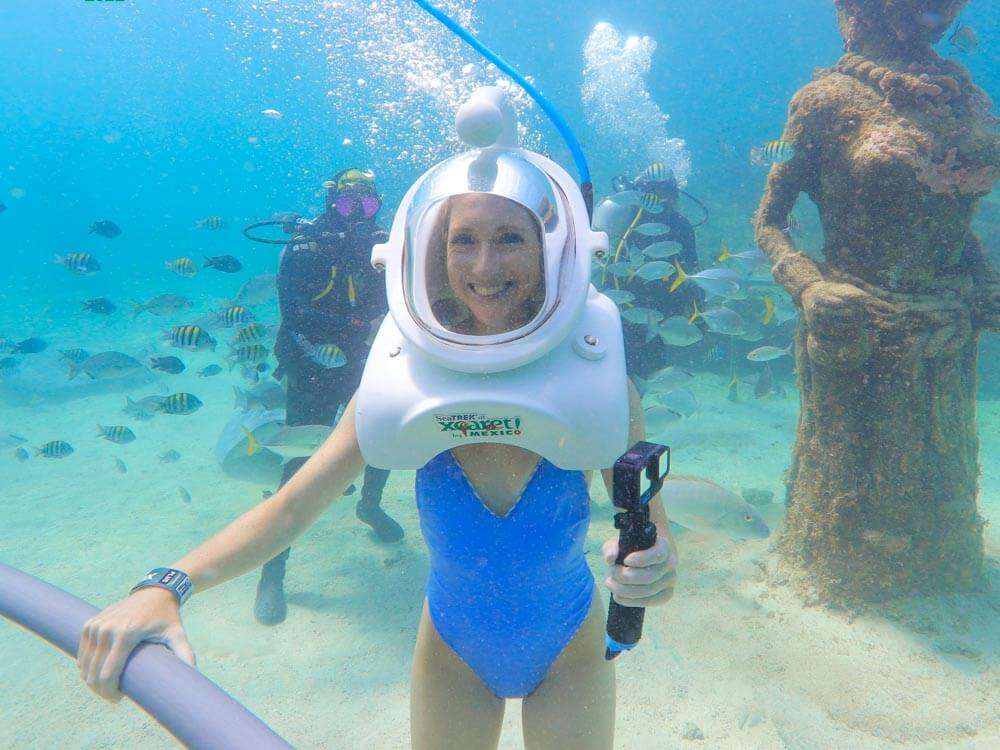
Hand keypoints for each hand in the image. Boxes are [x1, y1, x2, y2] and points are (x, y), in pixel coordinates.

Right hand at [77, 587, 195, 702]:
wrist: (154, 592)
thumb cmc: (167, 616)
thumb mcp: (177, 634)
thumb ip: (185, 653)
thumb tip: (193, 673)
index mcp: (126, 634)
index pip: (107, 673)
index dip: (109, 692)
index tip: (119, 699)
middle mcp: (107, 629)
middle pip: (93, 672)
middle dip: (100, 689)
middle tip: (114, 696)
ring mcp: (96, 625)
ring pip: (85, 665)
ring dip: (92, 680)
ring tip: (107, 686)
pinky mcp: (90, 624)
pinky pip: (82, 653)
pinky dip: (86, 666)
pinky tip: (97, 673)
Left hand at [602, 535, 676, 607]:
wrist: (640, 561)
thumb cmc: (628, 550)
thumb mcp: (618, 544)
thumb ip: (612, 548)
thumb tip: (610, 558)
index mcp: (663, 546)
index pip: (658, 554)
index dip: (643, 559)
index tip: (626, 560)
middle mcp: (670, 563)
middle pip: (650, 576)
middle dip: (626, 576)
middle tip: (611, 572)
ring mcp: (670, 580)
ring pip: (648, 590)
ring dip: (625, 589)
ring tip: (610, 583)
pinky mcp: (666, 594)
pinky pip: (650, 601)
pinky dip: (632, 601)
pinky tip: (618, 596)